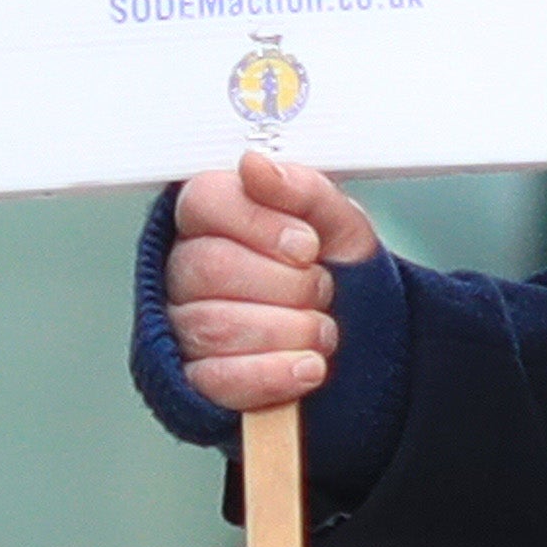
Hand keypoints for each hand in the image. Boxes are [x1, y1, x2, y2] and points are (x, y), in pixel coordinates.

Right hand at [163, 151, 380, 410]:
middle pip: (211, 266)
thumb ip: (302, 190)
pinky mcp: (198, 380)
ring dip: (290, 330)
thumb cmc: (334, 273)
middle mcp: (185, 268)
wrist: (361, 343)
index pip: (206, 201)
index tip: (308, 247)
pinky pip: (219, 380)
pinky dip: (274, 375)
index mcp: (213, 217)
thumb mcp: (337, 224)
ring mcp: (184, 325)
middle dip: (288, 284)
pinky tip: (308, 367)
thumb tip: (255, 166)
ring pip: (216, 325)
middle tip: (322, 289)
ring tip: (322, 330)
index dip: (261, 225)